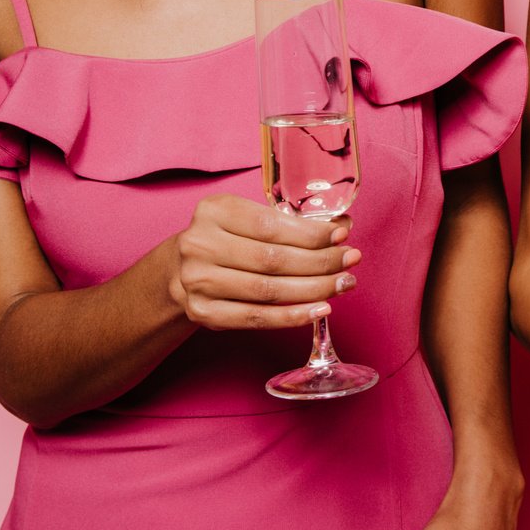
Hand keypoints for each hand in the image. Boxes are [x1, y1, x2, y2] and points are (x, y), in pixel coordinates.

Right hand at [166, 193, 359, 330]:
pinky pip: (257, 317)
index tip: (342, 236)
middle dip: (320, 262)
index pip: (271, 226)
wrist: (179, 271)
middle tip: (350, 261)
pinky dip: (293, 315)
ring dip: (314, 289)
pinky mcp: (203, 312)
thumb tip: (343, 226)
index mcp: (214, 211)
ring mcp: (198, 281)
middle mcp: (200, 245)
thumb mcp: (247, 219)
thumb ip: (290, 223)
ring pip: (269, 290)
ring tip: (342, 284)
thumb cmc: (225, 240)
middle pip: (273, 259)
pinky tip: (320, 309)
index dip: (311, 234)